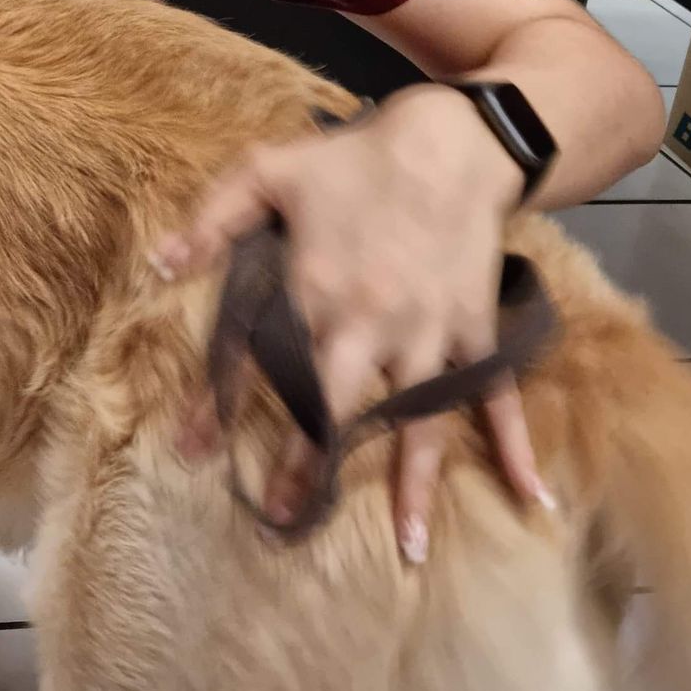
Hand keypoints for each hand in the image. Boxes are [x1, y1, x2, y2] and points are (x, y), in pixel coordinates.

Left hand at [158, 91, 553, 560]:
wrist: (453, 141)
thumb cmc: (354, 159)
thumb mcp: (267, 172)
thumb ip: (210, 221)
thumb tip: (158, 268)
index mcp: (315, 292)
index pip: (258, 363)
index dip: (219, 408)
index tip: (191, 450)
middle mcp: (372, 326)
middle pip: (335, 411)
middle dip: (307, 467)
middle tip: (282, 518)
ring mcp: (431, 335)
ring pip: (419, 424)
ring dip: (411, 487)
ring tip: (406, 550)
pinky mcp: (476, 331)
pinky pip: (499, 397)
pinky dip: (516, 447)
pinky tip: (532, 498)